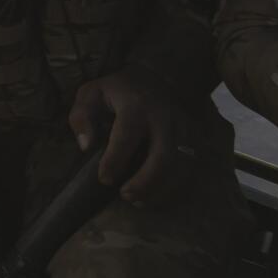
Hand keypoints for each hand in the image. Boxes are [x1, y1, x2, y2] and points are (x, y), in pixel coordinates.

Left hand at [66, 70, 189, 205]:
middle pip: (162, 156)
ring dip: (161, 188)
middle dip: (145, 182)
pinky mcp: (196, 139)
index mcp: (135, 104)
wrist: (160, 77)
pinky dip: (175, 186)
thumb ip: (81, 117)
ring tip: (138, 200)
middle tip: (125, 195)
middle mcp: (164, 117)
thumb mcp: (92, 93)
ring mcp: (184, 129)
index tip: (105, 179)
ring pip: (180, 166)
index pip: (127, 136)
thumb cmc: (119, 90)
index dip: (115, 160)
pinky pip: (190, 167)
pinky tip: (156, 195)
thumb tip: (86, 146)